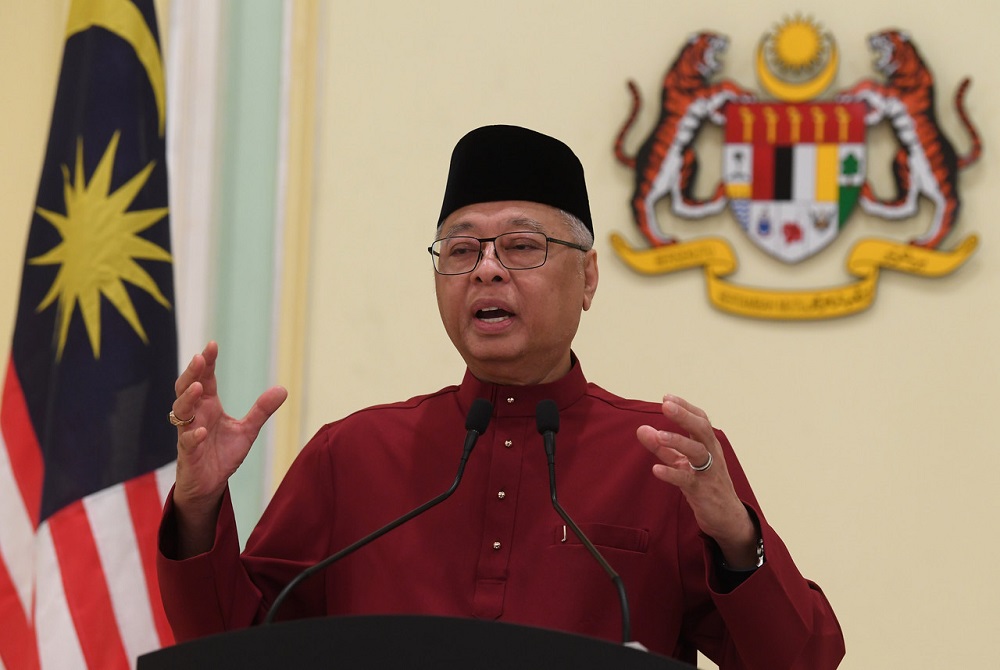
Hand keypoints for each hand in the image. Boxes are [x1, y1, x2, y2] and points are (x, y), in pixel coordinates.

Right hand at [170, 341, 286, 555]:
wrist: (209, 485)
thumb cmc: (222, 454)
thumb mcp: (247, 430)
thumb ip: (261, 410)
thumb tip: (283, 389)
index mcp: (208, 406)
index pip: (205, 379)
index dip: (207, 363)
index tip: (212, 345)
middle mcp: (195, 416)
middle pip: (186, 389)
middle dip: (192, 373)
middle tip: (200, 358)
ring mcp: (188, 434)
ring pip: (181, 412)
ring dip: (188, 399)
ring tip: (198, 387)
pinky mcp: (188, 455)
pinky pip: (186, 442)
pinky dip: (192, 436)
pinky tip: (200, 431)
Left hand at [636, 395, 758, 568]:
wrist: (727, 518)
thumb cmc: (704, 484)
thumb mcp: (683, 463)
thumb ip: (662, 447)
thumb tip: (641, 429)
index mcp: (708, 445)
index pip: (700, 420)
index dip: (685, 407)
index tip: (666, 397)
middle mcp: (712, 455)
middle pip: (702, 429)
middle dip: (684, 416)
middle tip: (666, 405)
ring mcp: (709, 473)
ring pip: (698, 452)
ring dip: (678, 441)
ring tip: (657, 435)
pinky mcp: (704, 492)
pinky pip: (688, 480)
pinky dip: (672, 474)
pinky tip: (656, 469)